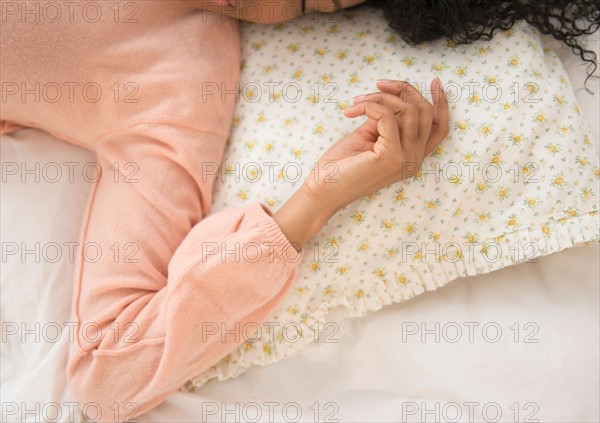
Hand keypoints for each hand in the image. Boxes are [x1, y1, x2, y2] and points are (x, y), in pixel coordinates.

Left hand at [304, 78, 449, 217]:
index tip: (434, 81)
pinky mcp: (391, 156)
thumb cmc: (339, 166)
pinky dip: (369, 106)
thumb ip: (385, 121)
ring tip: (356, 102)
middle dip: (405, 90)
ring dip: (380, 97)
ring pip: (408, 110)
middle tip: (379, 84)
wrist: (322, 191)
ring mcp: (405, 159)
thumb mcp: (368, 138)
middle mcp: (414, 160)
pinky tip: (351, 111)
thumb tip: (391, 100)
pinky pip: (387, 116)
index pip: (439, 128)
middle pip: (426, 113)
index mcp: (411, 157)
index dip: (441, 103)